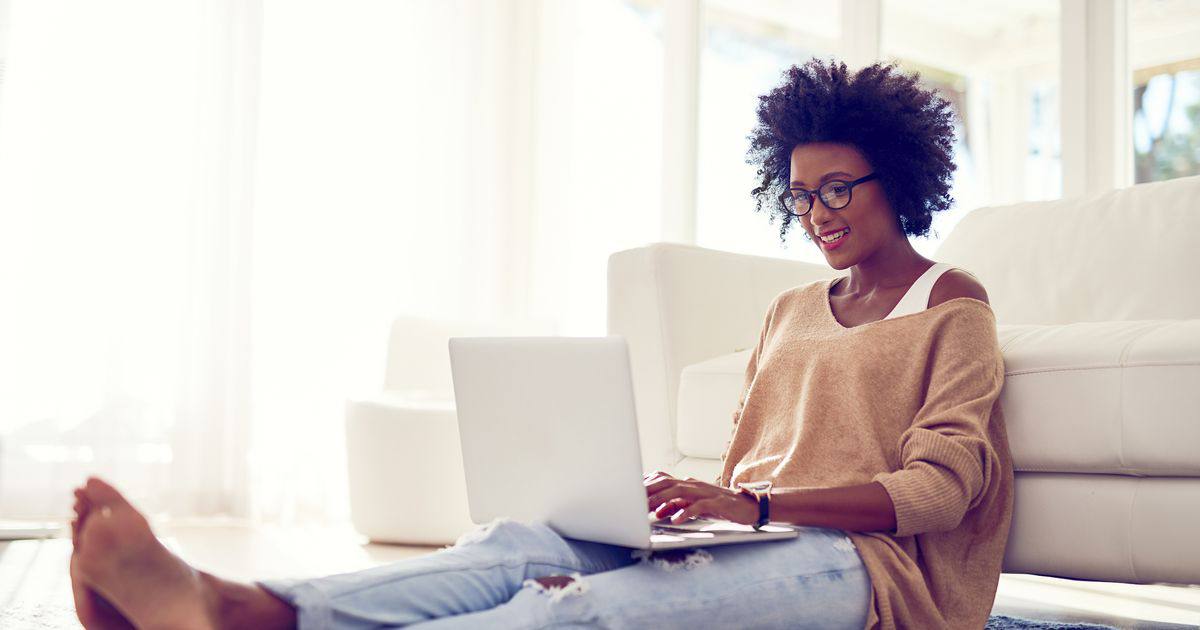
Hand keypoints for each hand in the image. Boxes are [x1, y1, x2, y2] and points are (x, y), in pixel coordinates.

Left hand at [643, 470, 758, 524]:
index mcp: (687, 483)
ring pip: (680, 492)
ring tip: (650, 510)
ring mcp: (705, 492)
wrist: (746, 507)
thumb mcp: (694, 505)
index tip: (632, 494)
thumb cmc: (718, 506)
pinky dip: (687, 512)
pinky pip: (699, 506)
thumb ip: (676, 506)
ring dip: (663, 500)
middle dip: (650, 491)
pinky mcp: (716, 502)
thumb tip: (657, 512)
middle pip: (668, 483)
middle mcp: (694, 484)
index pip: (663, 479)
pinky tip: (676, 520)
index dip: (647, 485)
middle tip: (636, 502)